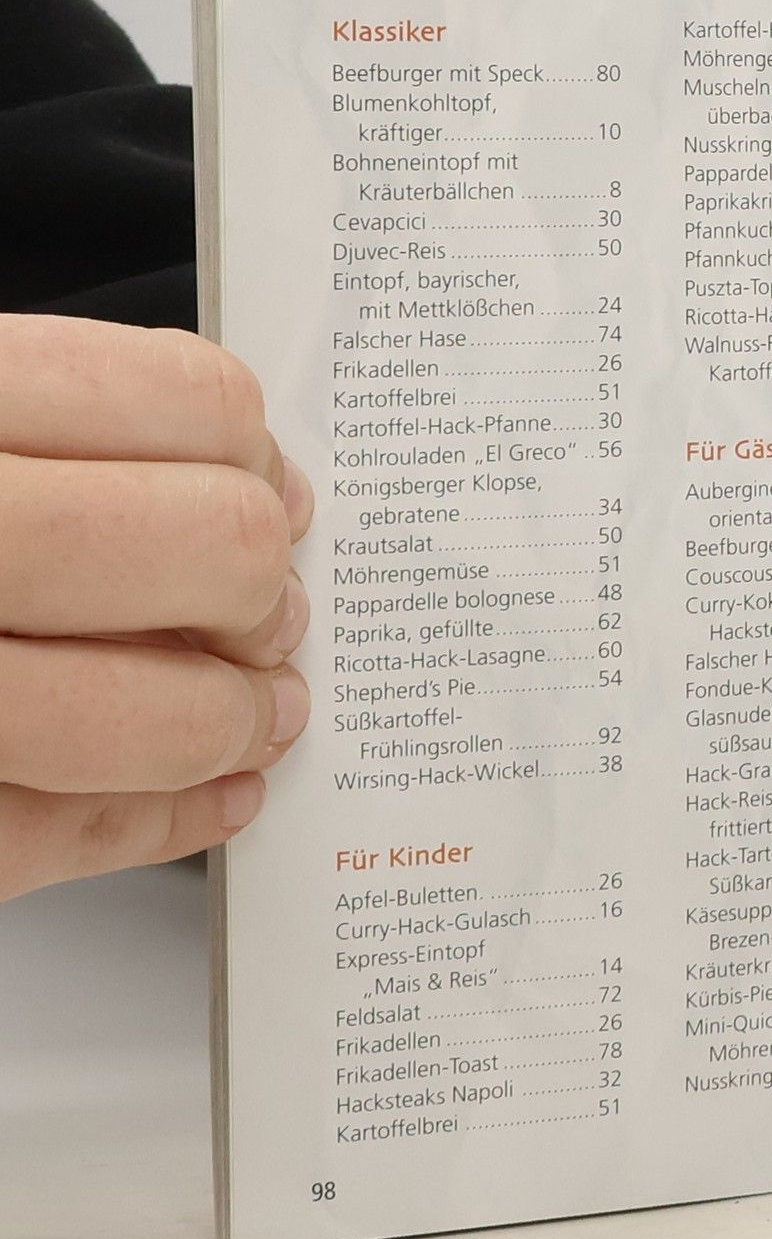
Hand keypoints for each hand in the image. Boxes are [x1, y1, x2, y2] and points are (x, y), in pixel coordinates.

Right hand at [0, 315, 309, 902]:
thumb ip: (39, 429)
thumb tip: (241, 482)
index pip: (188, 405)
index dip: (254, 460)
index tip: (266, 492)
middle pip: (208, 550)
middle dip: (261, 596)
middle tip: (262, 615)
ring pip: (147, 713)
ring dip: (232, 722)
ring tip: (249, 715)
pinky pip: (56, 834)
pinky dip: (162, 823)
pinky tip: (207, 799)